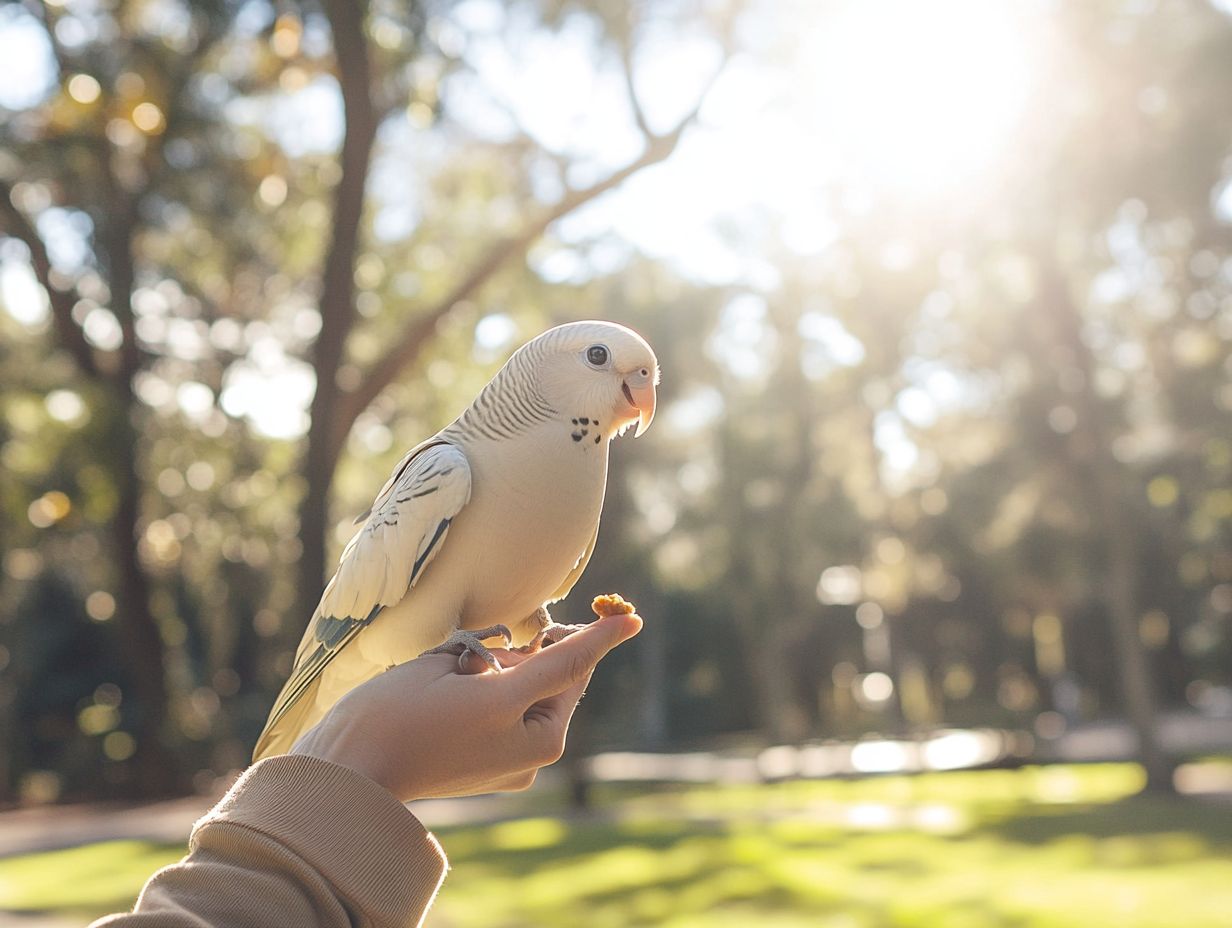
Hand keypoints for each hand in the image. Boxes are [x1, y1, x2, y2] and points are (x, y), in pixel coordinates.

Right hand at [289, 611, 641, 801]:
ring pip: (535, 698)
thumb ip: (515, 659)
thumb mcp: (460, 669)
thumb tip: (531, 653)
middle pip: (556, 680)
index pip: (572, 664)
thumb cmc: (396, 714)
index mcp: (535, 727)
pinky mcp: (497, 775)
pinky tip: (459, 691)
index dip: (597, 634)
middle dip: (539, 652)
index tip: (631, 618)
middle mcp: (535, 751)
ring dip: (516, 674)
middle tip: (499, 638)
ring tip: (463, 672)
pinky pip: (515, 719)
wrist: (349, 775)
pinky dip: (501, 697)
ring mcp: (518, 768)